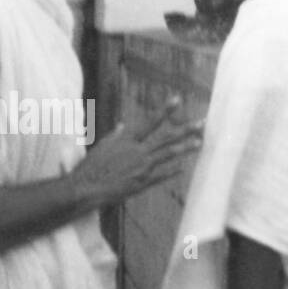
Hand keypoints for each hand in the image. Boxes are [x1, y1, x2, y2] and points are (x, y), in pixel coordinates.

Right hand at [70, 100, 202, 210]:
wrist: (85, 188)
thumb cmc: (90, 167)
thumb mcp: (102, 146)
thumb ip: (116, 135)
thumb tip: (123, 124)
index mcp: (128, 140)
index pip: (150, 121)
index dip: (165, 110)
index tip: (178, 99)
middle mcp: (138, 151)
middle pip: (166, 137)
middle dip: (186, 129)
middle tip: (202, 123)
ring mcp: (142, 167)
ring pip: (168, 154)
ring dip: (185, 148)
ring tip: (199, 142)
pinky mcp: (142, 182)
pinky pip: (162, 175)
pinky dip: (173, 171)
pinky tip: (183, 168)